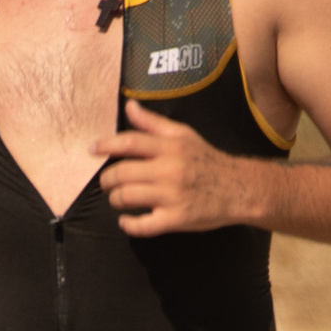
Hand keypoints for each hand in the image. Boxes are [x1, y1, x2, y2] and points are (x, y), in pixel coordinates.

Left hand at [98, 101, 264, 238]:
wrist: (238, 188)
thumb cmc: (207, 160)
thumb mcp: (183, 135)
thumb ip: (153, 123)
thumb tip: (129, 105)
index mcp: (170, 147)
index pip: (130, 143)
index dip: (106, 145)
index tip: (92, 149)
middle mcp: (169, 170)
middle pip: (122, 173)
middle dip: (108, 180)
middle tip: (108, 183)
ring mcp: (172, 196)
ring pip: (128, 198)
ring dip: (116, 200)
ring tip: (118, 199)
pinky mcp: (177, 219)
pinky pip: (143, 225)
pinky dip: (129, 225)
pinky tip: (126, 221)